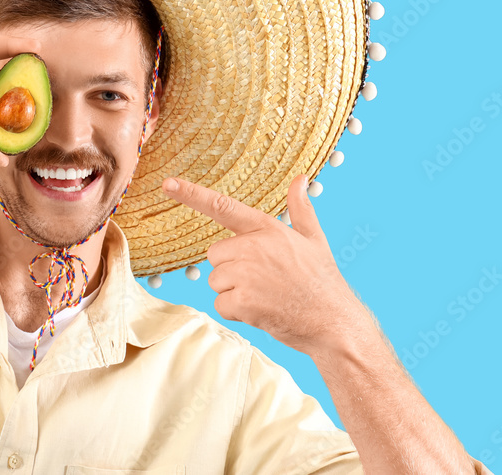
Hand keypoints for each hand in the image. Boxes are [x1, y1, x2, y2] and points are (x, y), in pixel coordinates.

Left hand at [161, 174, 372, 356]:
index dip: (192, 194)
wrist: (334, 324)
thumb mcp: (314, 240)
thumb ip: (301, 208)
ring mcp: (247, 274)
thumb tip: (301, 178)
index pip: (223, 207)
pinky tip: (262, 312)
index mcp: (268, 229)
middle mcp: (254, 247)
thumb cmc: (322, 282)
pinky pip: (220, 304)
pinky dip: (236, 312)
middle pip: (215, 255)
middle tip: (264, 282)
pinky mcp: (242, 300)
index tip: (167, 183)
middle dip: (232, 270)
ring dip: (234, 293)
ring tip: (266, 297)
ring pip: (215, 281)